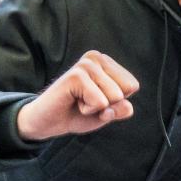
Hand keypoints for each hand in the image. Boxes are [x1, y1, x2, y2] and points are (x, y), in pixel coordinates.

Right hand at [16, 51, 139, 141]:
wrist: (48, 122)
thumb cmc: (78, 114)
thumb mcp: (108, 113)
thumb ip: (122, 109)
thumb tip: (126, 105)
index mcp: (107, 62)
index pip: (132, 85)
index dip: (117, 101)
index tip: (97, 100)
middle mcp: (97, 58)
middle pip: (126, 90)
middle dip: (108, 104)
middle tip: (86, 102)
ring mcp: (85, 65)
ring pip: (114, 96)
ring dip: (97, 107)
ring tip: (79, 101)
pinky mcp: (75, 76)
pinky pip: (100, 102)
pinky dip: (88, 110)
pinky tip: (73, 102)